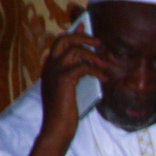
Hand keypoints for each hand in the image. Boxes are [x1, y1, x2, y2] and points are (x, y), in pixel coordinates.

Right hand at [27, 26, 109, 155]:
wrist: (57, 129)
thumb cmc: (65, 114)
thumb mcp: (70, 90)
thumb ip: (76, 76)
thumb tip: (92, 65)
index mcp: (49, 68)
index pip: (59, 43)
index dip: (73, 33)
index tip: (84, 26)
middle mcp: (49, 67)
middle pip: (64, 39)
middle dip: (83, 37)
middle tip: (99, 43)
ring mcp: (54, 72)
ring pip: (75, 50)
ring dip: (93, 55)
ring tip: (105, 65)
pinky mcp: (63, 80)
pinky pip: (83, 67)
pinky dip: (97, 71)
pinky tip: (105, 78)